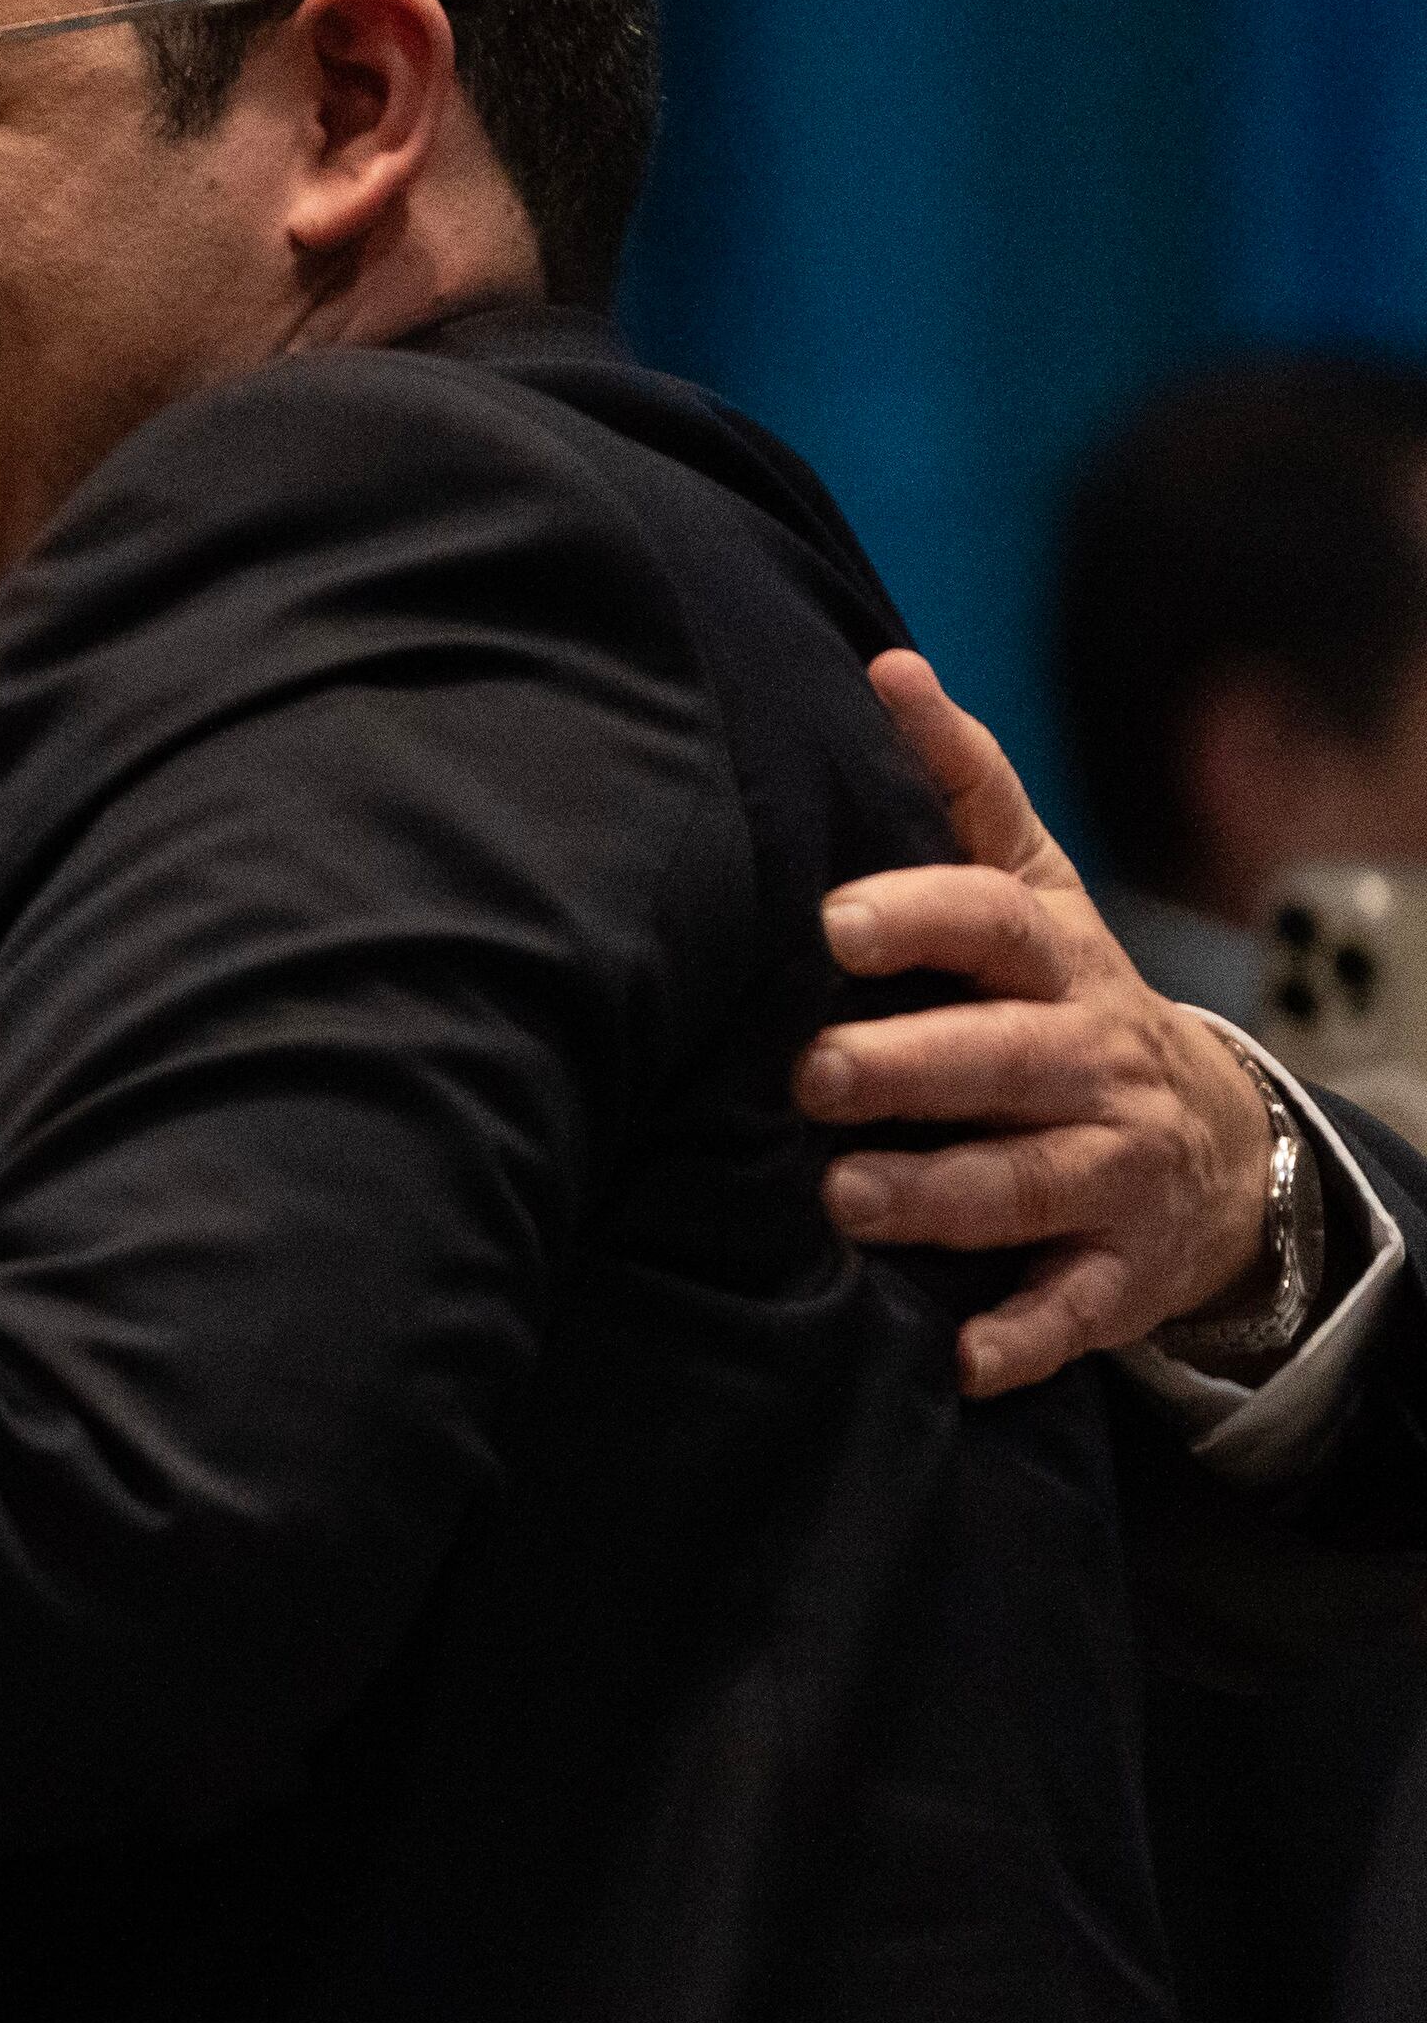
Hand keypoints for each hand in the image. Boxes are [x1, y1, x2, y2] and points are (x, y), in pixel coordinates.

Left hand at [798, 650, 1270, 1393]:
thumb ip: (961, 784)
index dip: (921, 916)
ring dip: (938, 1196)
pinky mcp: (1122, 1269)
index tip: (835, 921)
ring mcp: (1116, 1167)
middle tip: (808, 1075)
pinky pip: (1077, 1308)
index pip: (995, 923)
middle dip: (909, 1069)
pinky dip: (1022, 1336)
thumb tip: (886, 665)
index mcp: (1056, 962)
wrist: (1214, 1142)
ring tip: (842, 1200)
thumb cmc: (1063, 996)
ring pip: (1028, 1182)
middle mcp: (1092, 1059)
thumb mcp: (1032, 888)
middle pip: (1003, 1058)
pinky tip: (961, 1357)